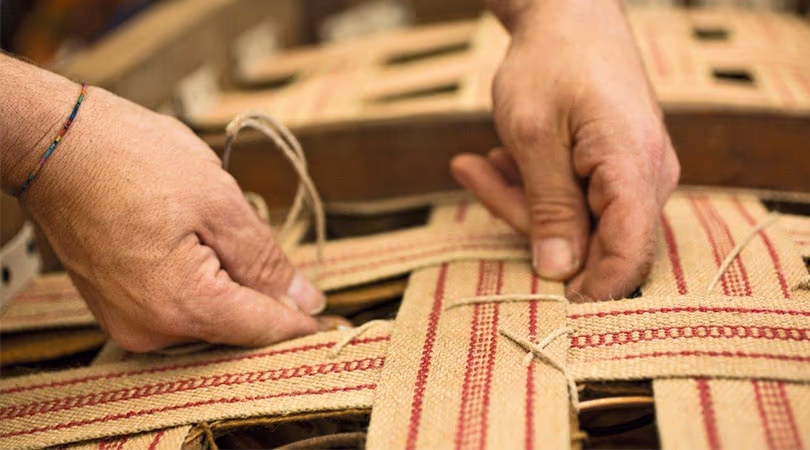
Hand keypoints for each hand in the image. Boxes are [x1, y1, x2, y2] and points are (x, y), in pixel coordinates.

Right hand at [19, 87, 327, 351]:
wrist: (56, 144)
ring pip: (210, 320)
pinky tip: (199, 244)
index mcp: (183, 305)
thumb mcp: (220, 202)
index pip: (264, 330)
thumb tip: (304, 299)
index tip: (336, 320)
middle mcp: (153, 330)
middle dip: (266, 297)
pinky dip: (204, 286)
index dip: (304, 323)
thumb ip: (266, 260)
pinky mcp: (120, 309)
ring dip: (233, 288)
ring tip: (219, 233)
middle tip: (276, 256)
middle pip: (237, 329)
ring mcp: (131, 323)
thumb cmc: (133, 159)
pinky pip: (180, 310)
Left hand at [452, 0, 678, 299]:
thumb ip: (548, 208)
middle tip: (477, 175)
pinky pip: (577, 197)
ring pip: (578, 220)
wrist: (568, 12)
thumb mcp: (532, 136)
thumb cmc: (549, 63)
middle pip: (594, 240)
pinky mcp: (616, 168)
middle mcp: (647, 176)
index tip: (542, 294)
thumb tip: (559, 274)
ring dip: (522, 198)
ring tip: (480, 159)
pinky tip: (497, 158)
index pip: (628, 256)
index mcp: (633, 168)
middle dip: (527, 219)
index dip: (589, 288)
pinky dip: (534, 185)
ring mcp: (635, 173)